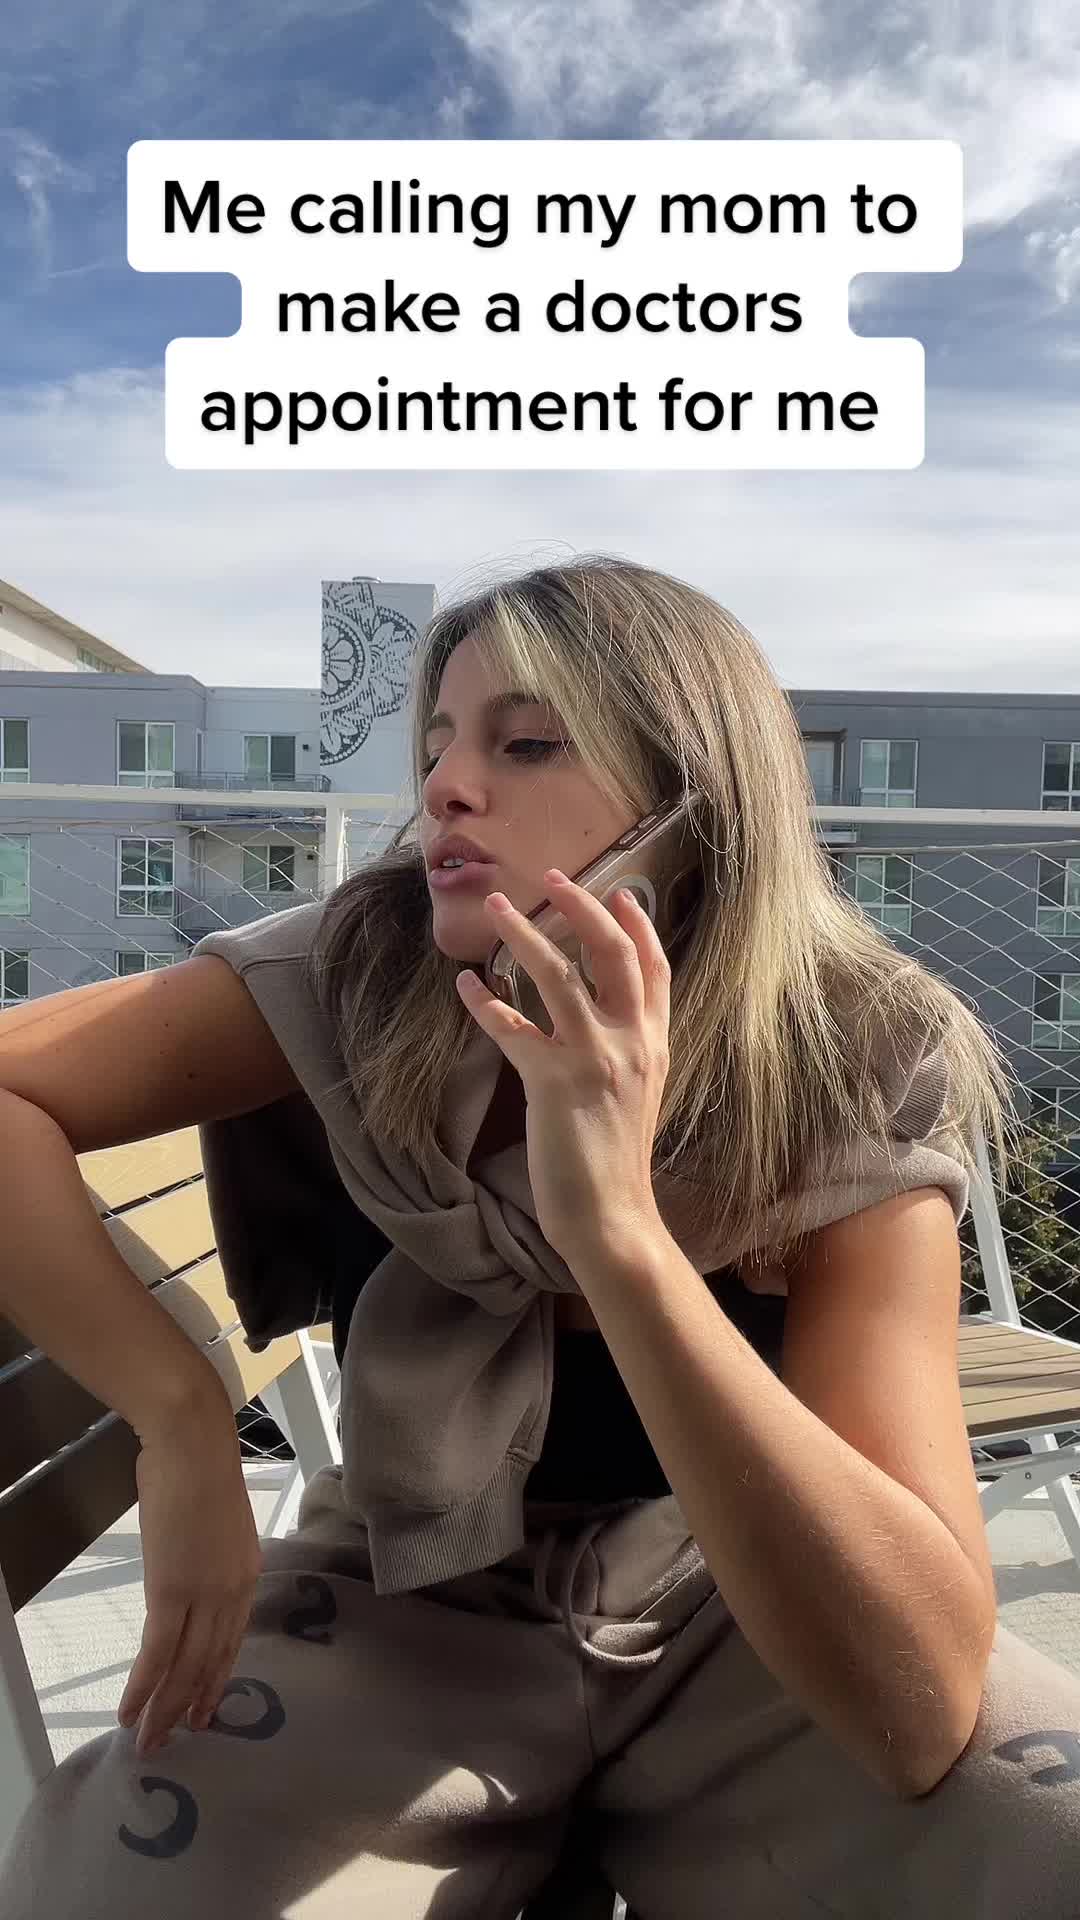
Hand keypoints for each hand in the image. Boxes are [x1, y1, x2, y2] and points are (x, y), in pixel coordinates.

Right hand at [118, 1409, 262, 1756]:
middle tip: (173, 1740)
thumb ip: (210, 1557)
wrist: (194, 1447)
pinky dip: (144, 1686)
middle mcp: (233, 1593)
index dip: (216, 1678)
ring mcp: (205, 1595)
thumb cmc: (200, 1472)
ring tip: (148, 1741)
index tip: (204, 1708)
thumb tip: (191, 1571)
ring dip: (164, 1708)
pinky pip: (158, 1652)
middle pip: (210, 1662)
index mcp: (247, 1575)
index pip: (232, 1640)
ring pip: (185, 1667)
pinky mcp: (173, 1592)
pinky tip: (131, 1711)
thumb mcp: (216, 1524)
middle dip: (190, 1705)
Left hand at [455, 869, 670, 1259]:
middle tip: (552, 878)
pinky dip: (484, 1003)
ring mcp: (594, 1058)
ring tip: (497, 907)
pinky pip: (511, 1028)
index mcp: (655, 1043)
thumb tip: (605, 1017)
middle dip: (582, 907)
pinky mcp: (552, 1081)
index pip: (655, 967)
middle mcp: (631, 1041)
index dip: (636, 925)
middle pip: (612, 952)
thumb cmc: (618, 1160)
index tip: (617, 891)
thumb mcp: (639, 1093)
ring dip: (524, 933)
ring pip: (557, 974)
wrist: (613, 1216)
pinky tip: (465, 986)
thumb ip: (628, 1050)